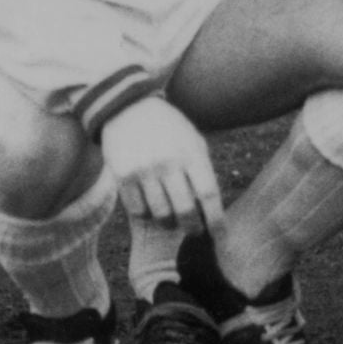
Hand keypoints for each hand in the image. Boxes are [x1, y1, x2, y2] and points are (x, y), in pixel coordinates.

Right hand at [97, 95, 222, 236]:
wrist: (130, 108)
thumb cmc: (170, 129)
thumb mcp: (193, 141)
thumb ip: (202, 171)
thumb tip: (211, 208)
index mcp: (191, 152)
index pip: (208, 194)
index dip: (216, 219)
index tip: (220, 235)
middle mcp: (168, 162)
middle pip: (186, 210)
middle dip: (193, 228)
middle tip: (195, 232)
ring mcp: (143, 169)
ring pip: (161, 215)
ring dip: (169, 224)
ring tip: (173, 221)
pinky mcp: (122, 176)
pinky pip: (138, 210)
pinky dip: (147, 214)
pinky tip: (151, 207)